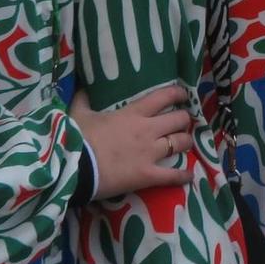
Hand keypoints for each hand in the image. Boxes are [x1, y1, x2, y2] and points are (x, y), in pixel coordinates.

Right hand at [69, 85, 194, 198]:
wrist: (74, 166)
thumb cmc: (77, 137)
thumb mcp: (78, 113)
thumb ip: (83, 99)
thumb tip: (81, 87)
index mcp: (133, 113)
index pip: (163, 97)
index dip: (178, 94)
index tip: (183, 95)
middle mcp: (147, 130)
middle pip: (178, 120)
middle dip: (184, 120)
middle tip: (183, 122)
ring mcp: (150, 153)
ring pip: (180, 143)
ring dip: (185, 142)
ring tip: (186, 142)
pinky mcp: (148, 175)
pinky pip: (172, 175)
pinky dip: (183, 176)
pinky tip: (189, 175)